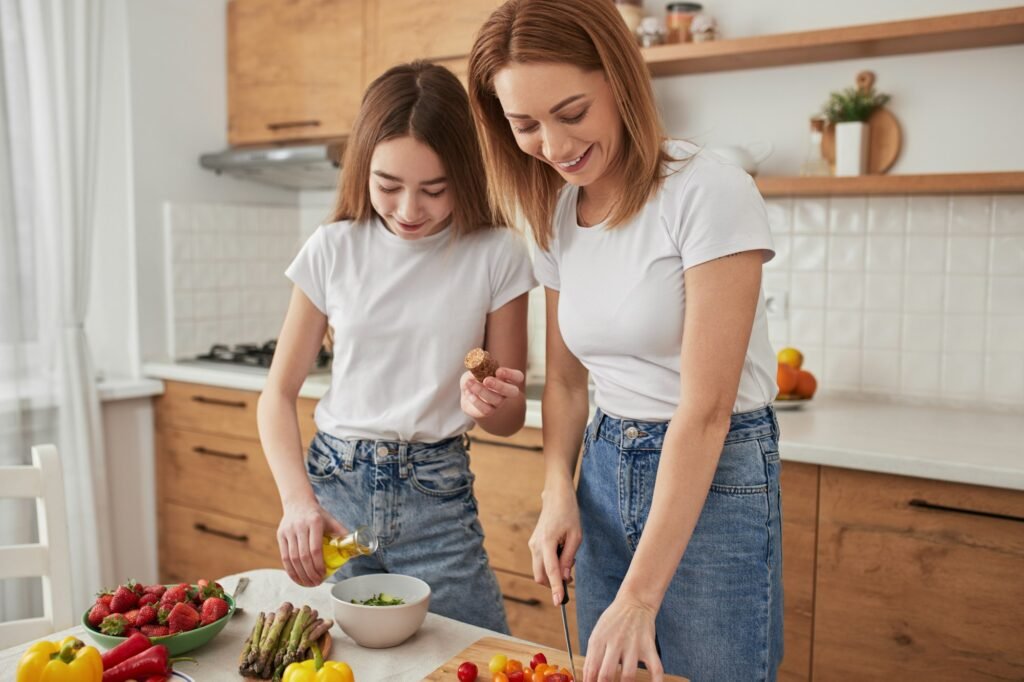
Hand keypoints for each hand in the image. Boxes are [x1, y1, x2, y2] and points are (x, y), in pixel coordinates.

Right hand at [277, 497, 345, 586]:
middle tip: (317, 582)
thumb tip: (356, 548)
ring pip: (292, 558)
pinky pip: (284, 557)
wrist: (298, 502)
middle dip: (310, 572)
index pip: (315, 548)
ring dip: (300, 574)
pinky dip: (290, 570)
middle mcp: (300, 526)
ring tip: (308, 583)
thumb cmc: (318, 515)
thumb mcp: (331, 520)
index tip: (323, 574)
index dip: (319, 564)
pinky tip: (297, 578)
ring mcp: (288, 531)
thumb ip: (342, 533)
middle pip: (303, 556)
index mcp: (315, 522)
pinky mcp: (280, 536)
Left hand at [460, 367, 523, 419]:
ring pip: (497, 400)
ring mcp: (499, 403)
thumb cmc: (475, 379)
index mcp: (507, 379)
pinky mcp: (490, 411)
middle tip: (486, 380)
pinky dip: (476, 401)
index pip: (518, 377)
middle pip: (513, 391)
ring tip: (470, 384)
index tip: (498, 371)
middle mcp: (506, 392)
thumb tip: (476, 368)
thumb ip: (476, 369)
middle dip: (500, 386)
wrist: (468, 395)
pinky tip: (469, 394)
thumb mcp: (474, 371)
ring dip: (482, 391)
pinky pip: (487, 409)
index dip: (511, 374)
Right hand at [528, 476, 580, 604]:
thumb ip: (569, 558)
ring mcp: (533, 544)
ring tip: (568, 557)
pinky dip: (550, 564)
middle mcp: (536, 545)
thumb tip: (564, 577)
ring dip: (552, 572)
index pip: (551, 572)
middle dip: (553, 583)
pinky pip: (540, 561)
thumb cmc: (569, 513)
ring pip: (540, 570)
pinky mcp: (534, 544)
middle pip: (540, 576)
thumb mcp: (575, 536)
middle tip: (570, 575)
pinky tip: (561, 552)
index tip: (559, 603)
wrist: (556, 496)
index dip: (556, 589)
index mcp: (547, 542)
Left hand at [583, 595, 662, 681]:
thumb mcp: (597, 634)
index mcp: (599, 640)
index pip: (591, 669)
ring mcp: (633, 646)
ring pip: (628, 676)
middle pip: (606, 675)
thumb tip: (588, 680)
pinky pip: (656, 668)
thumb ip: (592, 657)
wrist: (635, 602)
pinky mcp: (649, 647)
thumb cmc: (613, 621)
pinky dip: (656, 681)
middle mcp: (615, 643)